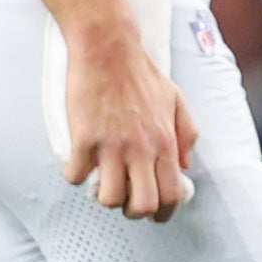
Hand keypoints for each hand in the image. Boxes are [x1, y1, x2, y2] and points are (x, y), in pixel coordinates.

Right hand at [65, 19, 197, 220]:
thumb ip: (186, 133)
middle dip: (133, 212)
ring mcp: (111, 145)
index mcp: (165, 141)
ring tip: (101, 180)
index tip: (155, 214)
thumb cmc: (141, 73)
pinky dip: (75, 175)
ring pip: (108, 198)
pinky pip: (76, 176)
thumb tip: (185, 165)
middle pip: (142, 206)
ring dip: (103, 196)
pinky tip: (78, 162)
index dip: (164, 213)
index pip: (172, 194)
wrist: (109, 48)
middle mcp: (141, 148)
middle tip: (126, 200)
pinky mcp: (84, 137)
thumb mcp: (176, 100)